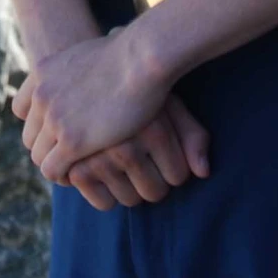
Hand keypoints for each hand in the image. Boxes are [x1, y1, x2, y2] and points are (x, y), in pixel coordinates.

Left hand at [14, 27, 171, 182]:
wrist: (143, 58)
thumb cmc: (134, 51)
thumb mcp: (97, 46)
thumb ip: (89, 60)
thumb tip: (112, 41)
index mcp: (43, 72)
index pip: (20, 109)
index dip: (38, 123)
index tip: (58, 131)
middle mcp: (42, 95)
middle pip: (29, 135)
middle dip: (47, 147)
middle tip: (70, 156)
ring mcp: (54, 118)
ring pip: (38, 156)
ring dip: (55, 165)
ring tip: (76, 169)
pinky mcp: (72, 141)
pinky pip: (52, 170)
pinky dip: (63, 176)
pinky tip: (80, 176)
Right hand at [59, 95, 211, 209]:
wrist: (87, 75)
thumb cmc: (135, 91)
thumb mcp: (168, 105)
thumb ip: (191, 135)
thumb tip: (202, 172)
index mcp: (152, 127)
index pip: (178, 176)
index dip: (175, 170)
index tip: (167, 156)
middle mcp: (124, 144)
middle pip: (155, 193)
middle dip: (154, 182)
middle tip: (145, 165)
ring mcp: (97, 157)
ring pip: (130, 200)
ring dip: (131, 189)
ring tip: (124, 166)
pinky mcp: (75, 166)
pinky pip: (104, 203)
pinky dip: (105, 194)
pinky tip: (104, 172)